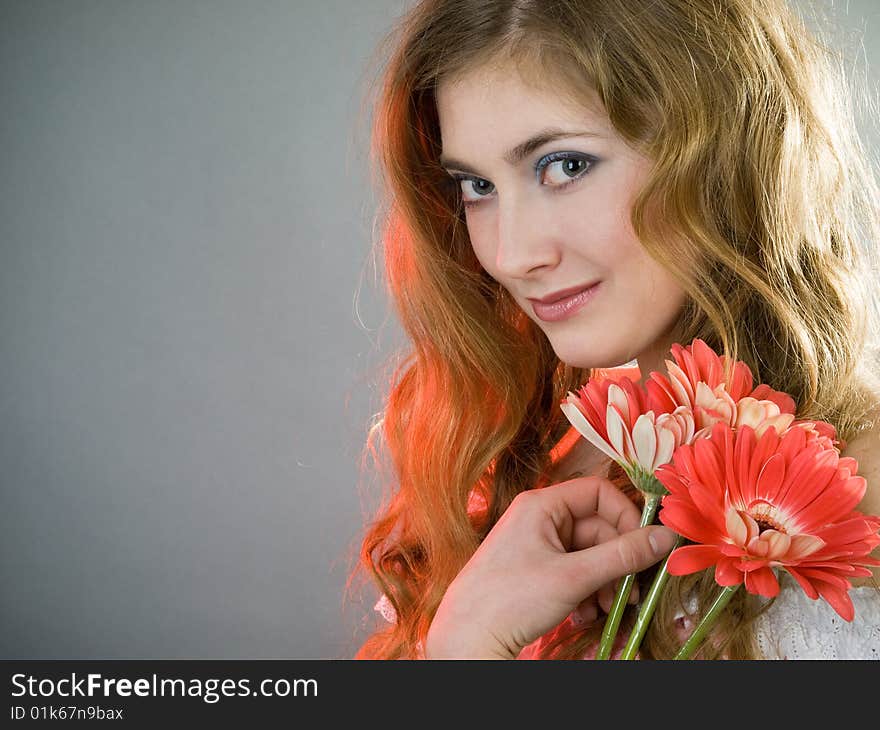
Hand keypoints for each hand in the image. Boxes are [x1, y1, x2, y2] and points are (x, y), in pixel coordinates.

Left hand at [424, 476, 677, 658]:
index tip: (644, 548)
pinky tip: (583, 614)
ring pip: (589, 554)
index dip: (626, 517)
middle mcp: (538, 518)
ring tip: (603, 609)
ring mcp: (535, 545)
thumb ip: (623, 555)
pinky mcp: (534, 570)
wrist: (467, 638)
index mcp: (541, 504)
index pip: (599, 492)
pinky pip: (573, 571)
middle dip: (617, 562)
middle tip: (631, 593)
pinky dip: (586, 592)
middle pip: (597, 528)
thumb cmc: (511, 600)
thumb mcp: (574, 577)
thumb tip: (667, 536)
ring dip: (604, 582)